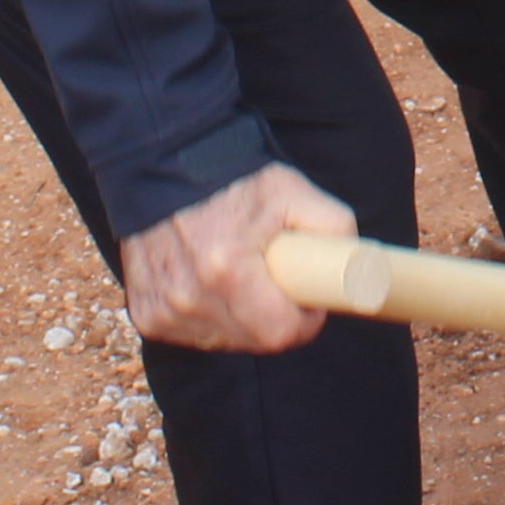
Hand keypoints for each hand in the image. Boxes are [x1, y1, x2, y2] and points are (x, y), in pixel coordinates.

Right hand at [120, 161, 356, 353]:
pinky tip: (208, 280)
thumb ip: (335, 228)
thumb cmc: (232, 178)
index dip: (304, 320)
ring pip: (224, 341)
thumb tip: (359, 270)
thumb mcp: (295, 191)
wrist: (160, 163)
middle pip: (254, 341)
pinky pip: (192, 334)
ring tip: (239, 273)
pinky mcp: (145, 313)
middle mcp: (190, 298)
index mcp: (228, 271)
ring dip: (240, 318)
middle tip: (275, 279)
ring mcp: (163, 309)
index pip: (281, 334)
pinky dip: (207, 315)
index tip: (307, 300)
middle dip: (275, 318)